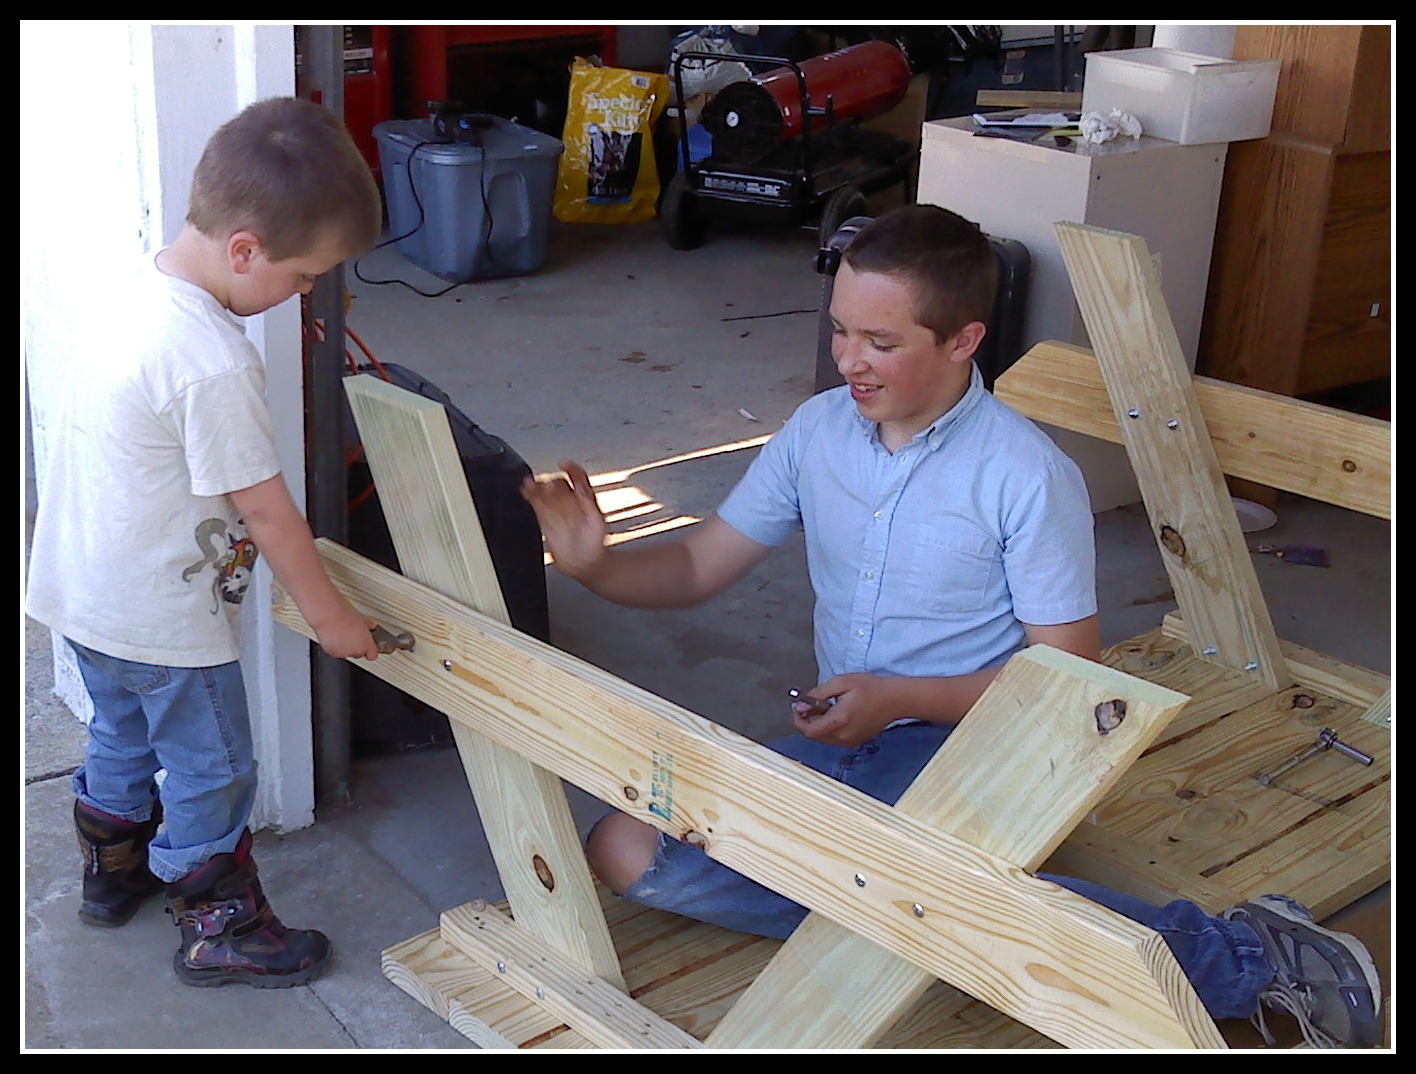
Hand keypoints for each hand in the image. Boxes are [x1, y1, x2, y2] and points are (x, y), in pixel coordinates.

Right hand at [313, 603, 379, 660]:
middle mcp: (355, 651)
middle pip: (359, 654)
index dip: (370, 650)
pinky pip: (335, 651)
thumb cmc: (345, 616)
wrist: (329, 617)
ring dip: (345, 647)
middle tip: (352, 635)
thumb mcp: (362, 618)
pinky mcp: (331, 652)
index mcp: (366, 644)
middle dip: (356, 646)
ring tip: (341, 634)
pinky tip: (333, 637)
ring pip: (346, 653)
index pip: (372, 655)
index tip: (369, 646)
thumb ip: (368, 625)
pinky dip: (334, 646)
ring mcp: (343, 653)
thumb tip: (370, 625)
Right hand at [521, 460, 608, 580]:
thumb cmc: (595, 542)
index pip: (577, 478)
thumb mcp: (596, 520)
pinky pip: (537, 505)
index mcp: (584, 498)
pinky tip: (526, 492)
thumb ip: (588, 503)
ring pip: (545, 493)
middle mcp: (570, 502)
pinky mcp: (546, 520)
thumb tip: (582, 485)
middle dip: (551, 483)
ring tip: (529, 483)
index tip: (564, 464)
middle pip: (557, 485)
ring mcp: (557, 510)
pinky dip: (531, 497)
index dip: (571, 469)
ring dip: (537, 487)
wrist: (586, 562)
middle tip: (547, 486)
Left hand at [791, 673, 902, 746]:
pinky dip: (830, 728)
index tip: (800, 706)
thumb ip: (818, 694)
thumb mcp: (842, 682)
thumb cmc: (870, 687)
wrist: (895, 700)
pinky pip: (834, 739)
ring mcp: (850, 742)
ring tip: (830, 706)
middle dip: (809, 720)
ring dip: (819, 724)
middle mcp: (843, 736)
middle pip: (814, 735)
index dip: (799, 719)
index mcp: (839, 721)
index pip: (809, 730)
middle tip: (814, 703)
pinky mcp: (855, 742)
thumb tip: (801, 706)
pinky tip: (839, 714)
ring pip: (823, 738)